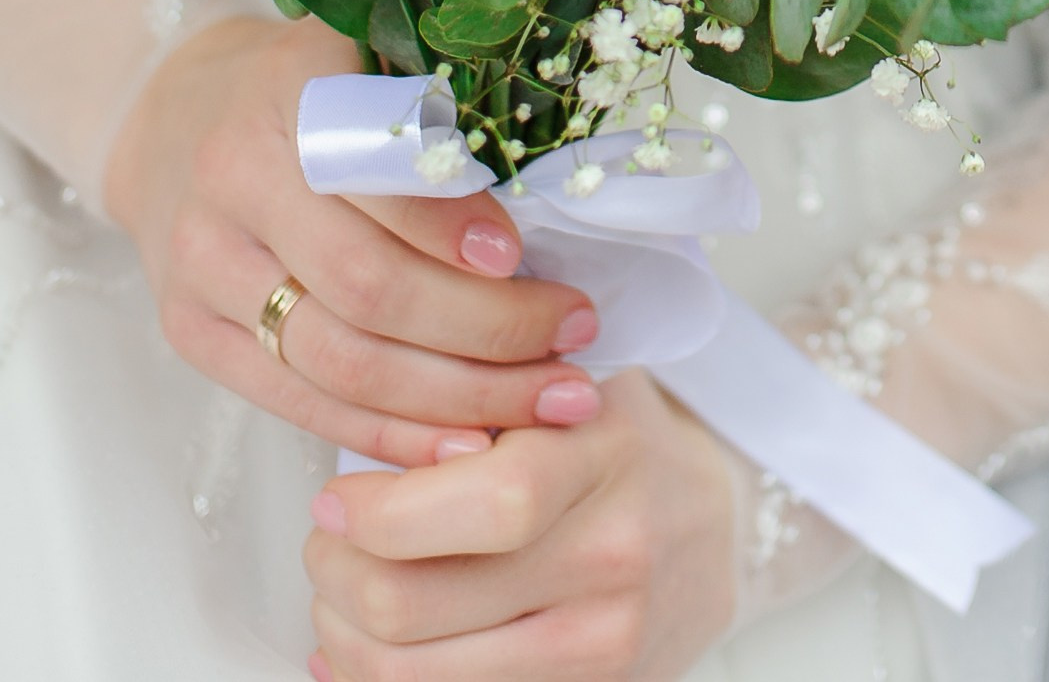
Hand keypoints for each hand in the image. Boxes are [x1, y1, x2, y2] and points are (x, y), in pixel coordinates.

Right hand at [104, 15, 608, 468]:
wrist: (176, 119)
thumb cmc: (306, 84)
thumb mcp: (365, 54)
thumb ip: (434, 109)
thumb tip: (550, 190)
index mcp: (282, 102)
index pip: (374, 182)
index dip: (450, 229)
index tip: (527, 259)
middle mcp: (230, 190)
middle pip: (366, 290)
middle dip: (485, 329)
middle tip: (575, 339)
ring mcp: (204, 274)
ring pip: (340, 364)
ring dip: (455, 397)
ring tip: (547, 401)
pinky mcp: (195, 339)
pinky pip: (302, 405)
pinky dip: (391, 435)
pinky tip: (467, 444)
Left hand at [305, 368, 738, 680]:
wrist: (721, 523)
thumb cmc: (626, 449)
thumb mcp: (573, 393)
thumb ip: (482, 409)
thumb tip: (358, 455)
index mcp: (603, 459)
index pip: (483, 503)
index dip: (381, 512)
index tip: (336, 499)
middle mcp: (609, 558)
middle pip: (418, 602)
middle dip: (337, 577)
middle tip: (327, 545)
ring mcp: (598, 644)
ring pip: (415, 674)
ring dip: (346, 638)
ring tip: (340, 599)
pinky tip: (367, 652)